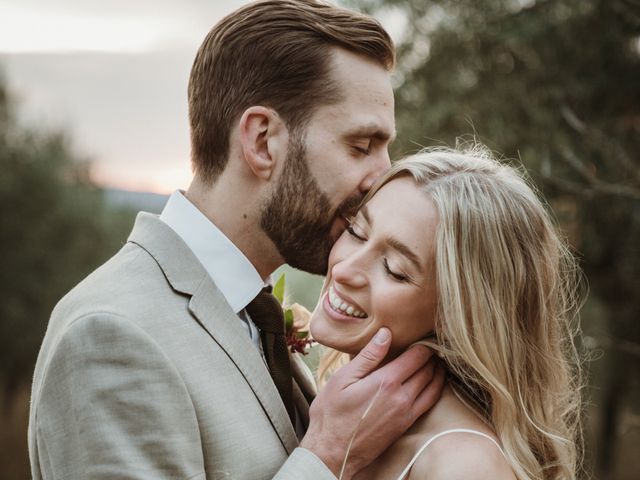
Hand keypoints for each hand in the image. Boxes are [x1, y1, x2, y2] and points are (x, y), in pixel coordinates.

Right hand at [300, 328, 444, 479]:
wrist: (332, 452)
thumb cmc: (331, 413)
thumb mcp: (342, 379)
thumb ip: (368, 356)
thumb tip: (386, 333)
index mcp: (386, 382)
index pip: (417, 356)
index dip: (424, 344)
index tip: (423, 335)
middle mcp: (402, 397)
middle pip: (428, 370)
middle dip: (432, 356)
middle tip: (432, 345)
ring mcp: (406, 413)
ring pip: (433, 386)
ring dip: (437, 371)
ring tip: (435, 361)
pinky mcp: (406, 425)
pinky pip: (429, 402)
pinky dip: (435, 389)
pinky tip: (431, 383)